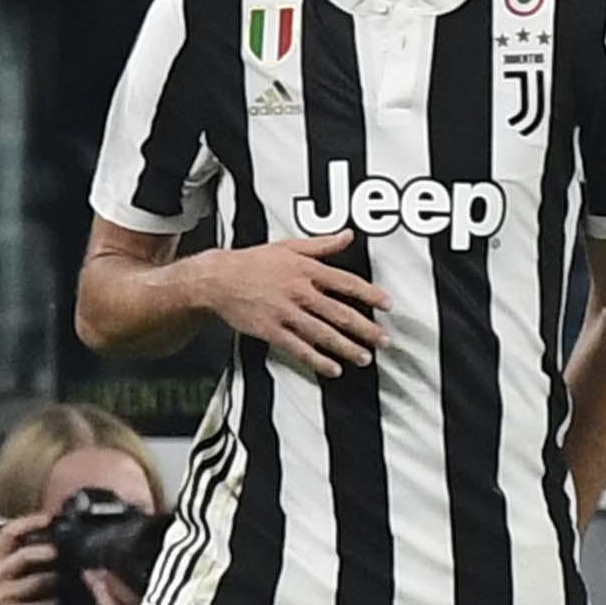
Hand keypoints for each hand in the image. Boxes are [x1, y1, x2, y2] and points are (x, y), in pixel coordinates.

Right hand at [193, 228, 382, 376]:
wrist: (217, 280)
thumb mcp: (289, 246)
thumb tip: (347, 236)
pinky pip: (298, 348)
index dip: (370, 294)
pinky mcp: (270, 331)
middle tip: (384, 340)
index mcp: (306, 270)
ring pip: (322, 333)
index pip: (346, 283)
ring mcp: (285, 313)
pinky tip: (332, 368)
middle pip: (339, 313)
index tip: (388, 304)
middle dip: (365, 328)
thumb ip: (321, 245)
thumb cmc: (252, 262)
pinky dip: (317, 360)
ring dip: (346, 347)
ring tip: (365, 357)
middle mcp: (299, 292)